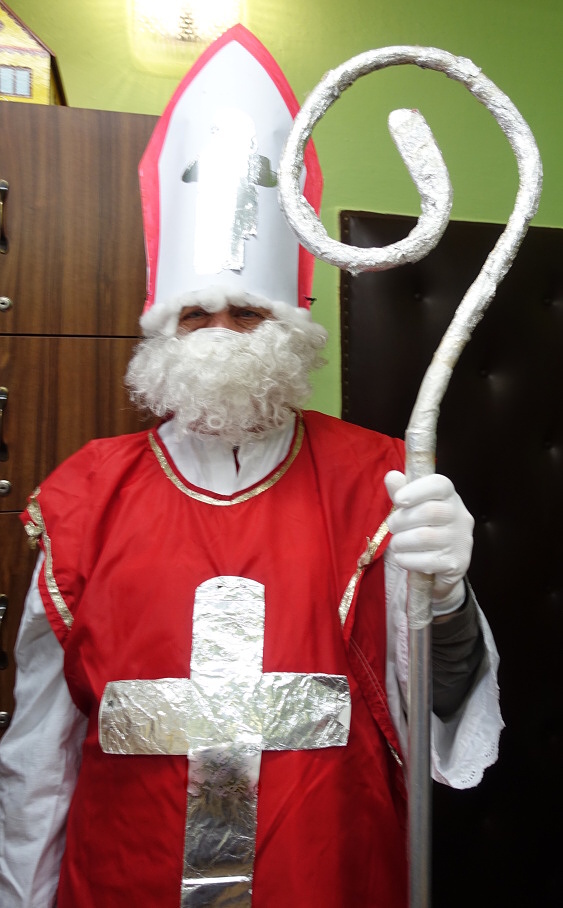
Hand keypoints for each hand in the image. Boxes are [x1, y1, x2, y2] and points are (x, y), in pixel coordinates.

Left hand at [384, 470, 473, 613]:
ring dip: (401, 541)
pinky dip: (406, 559)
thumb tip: (392, 476)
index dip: (416, 490)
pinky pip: (426, 561)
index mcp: (450, 496)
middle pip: (429, 512)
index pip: (439, 484)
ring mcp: (461, 541)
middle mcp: (460, 516)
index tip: (398, 500)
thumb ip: (402, 491)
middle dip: (401, 520)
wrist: (442, 563)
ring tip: (396, 543)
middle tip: (392, 526)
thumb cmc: (425, 527)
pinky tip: (402, 557)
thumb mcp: (413, 506)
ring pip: (424, 537)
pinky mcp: (457, 563)